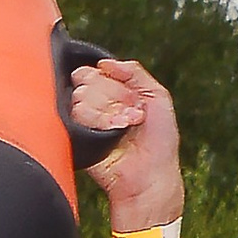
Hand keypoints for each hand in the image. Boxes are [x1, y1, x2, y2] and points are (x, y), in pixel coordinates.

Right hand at [69, 55, 182, 225]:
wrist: (150, 175)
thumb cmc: (159, 141)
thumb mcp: (158, 95)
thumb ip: (134, 71)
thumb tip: (104, 63)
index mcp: (115, 93)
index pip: (96, 71)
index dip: (111, 79)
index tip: (128, 95)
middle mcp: (98, 105)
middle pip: (88, 81)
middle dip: (113, 96)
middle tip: (130, 113)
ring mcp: (87, 122)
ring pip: (81, 97)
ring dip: (108, 111)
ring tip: (124, 126)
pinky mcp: (78, 137)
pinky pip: (77, 115)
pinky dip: (100, 121)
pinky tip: (113, 132)